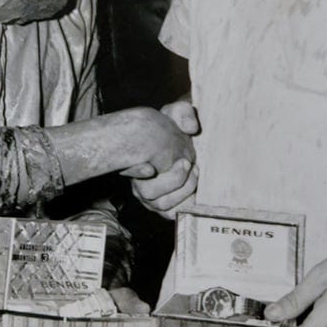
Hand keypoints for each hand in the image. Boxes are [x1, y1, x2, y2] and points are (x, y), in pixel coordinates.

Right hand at [121, 98, 199, 215]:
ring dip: (182, 190)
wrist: (182, 141)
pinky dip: (185, 205)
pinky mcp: (166, 207)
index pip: (130, 169)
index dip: (137, 170)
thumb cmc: (175, 127)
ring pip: (162, 205)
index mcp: (136, 161)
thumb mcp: (178, 113)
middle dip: (171, 180)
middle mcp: (140, 182)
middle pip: (148, 192)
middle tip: (186, 164)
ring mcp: (152, 197)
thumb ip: (183, 113)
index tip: (150, 167)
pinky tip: (196, 191)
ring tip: (194, 172)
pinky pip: (173, 214)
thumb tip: (191, 128)